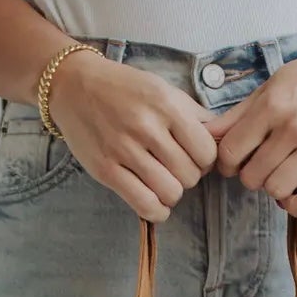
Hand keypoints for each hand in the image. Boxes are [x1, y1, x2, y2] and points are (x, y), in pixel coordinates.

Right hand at [48, 55, 218, 220]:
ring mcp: (124, 150)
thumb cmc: (124, 89)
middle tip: (175, 168)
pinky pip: (144, 204)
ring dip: (172, 194)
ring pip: (170, 193)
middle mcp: (146, 127)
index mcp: (165, 105)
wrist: (75, 85)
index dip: (205, 160)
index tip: (194, 157)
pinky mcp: (106, 170)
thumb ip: (193, 114)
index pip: (207, 151)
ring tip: (164, 183)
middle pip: (190, 175)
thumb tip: (222, 137)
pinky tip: (156, 202)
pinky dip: (157, 211)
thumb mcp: (162, 89)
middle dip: (188, 177)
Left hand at [209, 28, 296, 215]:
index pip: (232, 151)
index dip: (227, 163)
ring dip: (274, 190)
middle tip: (260, 168)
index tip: (235, 162)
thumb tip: (207, 134)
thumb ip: (239, 113)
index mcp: (273, 105)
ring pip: (279, 189)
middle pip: (253, 176)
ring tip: (279, 177)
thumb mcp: (273, 85)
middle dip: (251, 177)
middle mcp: (294, 125)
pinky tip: (292, 200)